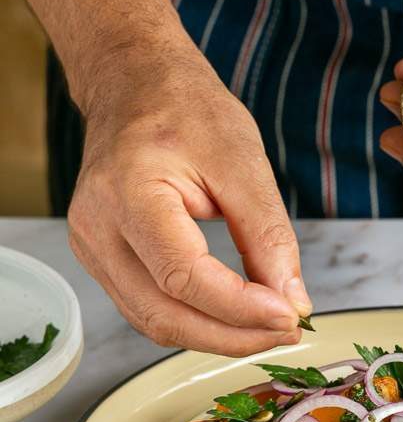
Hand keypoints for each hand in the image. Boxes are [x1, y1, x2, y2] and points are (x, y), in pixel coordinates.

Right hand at [68, 50, 311, 353]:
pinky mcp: (101, 258)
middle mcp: (96, 226)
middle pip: (163, 313)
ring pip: (153, 321)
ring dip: (216, 337)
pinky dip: (195, 321)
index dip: (239, 307)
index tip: (291, 315)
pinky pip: (148, 309)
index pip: (182, 275)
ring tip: (270, 327)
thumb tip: (292, 301)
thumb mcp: (243, 161)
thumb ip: (268, 236)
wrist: (134, 85)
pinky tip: (236, 317)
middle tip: (289, 330)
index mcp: (127, 189)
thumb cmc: (186, 110)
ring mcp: (91, 246)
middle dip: (232, 335)